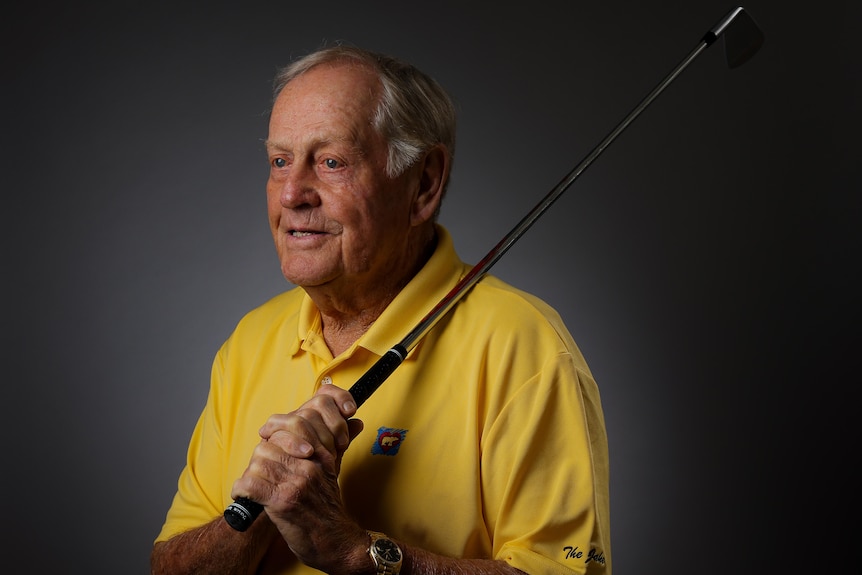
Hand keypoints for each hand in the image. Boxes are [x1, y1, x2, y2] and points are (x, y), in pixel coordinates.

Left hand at [230, 384, 366, 572]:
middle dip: (260, 457)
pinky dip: (241, 490)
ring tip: (255, 485)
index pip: (295, 424)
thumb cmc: (330, 508)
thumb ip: (335, 446)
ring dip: (251, 475)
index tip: (268, 436)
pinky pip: (250, 484)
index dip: (276, 429)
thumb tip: (355, 422)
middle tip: (261, 470)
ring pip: (258, 462)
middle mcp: (310, 465)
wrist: (336, 542)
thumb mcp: (335, 471)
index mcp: (323, 455)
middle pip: (270, 444)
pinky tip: (245, 496)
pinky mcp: (283, 502)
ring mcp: (297, 483)